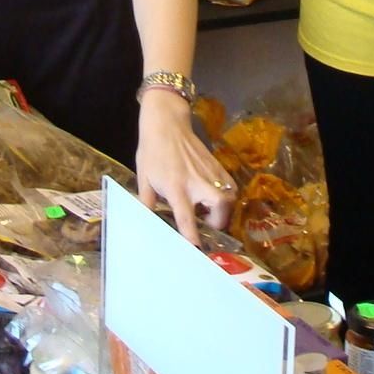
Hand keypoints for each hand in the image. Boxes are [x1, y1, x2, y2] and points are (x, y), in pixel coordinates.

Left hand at [132, 98, 234, 243]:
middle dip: (218, 223)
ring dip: (224, 210)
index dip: (192, 235)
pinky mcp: (218, 164)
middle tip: (207, 226)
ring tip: (211, 213)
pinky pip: (230, 185)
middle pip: (219, 206)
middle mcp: (197, 181)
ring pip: (229, 196)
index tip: (198, 251)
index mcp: (176, 186)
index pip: (186, 216)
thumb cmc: (152, 151)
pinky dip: (227, 195)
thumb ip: (146, 203)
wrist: (167, 122)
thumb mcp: (143, 178)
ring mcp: (210, 171)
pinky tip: (215, 197)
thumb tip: (146, 224)